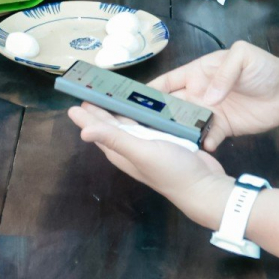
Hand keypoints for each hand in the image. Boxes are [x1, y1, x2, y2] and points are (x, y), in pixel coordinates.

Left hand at [68, 103, 229, 223]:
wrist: (204, 186)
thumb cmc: (171, 170)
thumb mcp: (141, 152)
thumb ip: (115, 139)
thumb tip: (83, 132)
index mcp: (123, 152)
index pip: (99, 131)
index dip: (87, 118)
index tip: (74, 104)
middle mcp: (133, 148)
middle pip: (112, 125)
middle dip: (100, 110)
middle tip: (89, 92)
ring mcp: (150, 144)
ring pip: (131, 122)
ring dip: (121, 109)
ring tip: (113, 93)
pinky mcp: (167, 140)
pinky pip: (150, 122)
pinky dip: (144, 112)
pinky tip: (145, 103)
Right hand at [153, 40, 278, 149]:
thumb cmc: (263, 67)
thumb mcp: (243, 56)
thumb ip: (224, 72)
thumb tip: (208, 97)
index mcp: (197, 73)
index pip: (166, 82)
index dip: (148, 91)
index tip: (129, 103)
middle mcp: (198, 93)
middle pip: (170, 106)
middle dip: (156, 116)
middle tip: (142, 129)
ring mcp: (209, 112)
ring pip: (185, 124)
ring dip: (177, 133)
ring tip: (167, 142)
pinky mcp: (223, 128)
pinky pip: (207, 137)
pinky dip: (203, 142)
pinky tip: (202, 147)